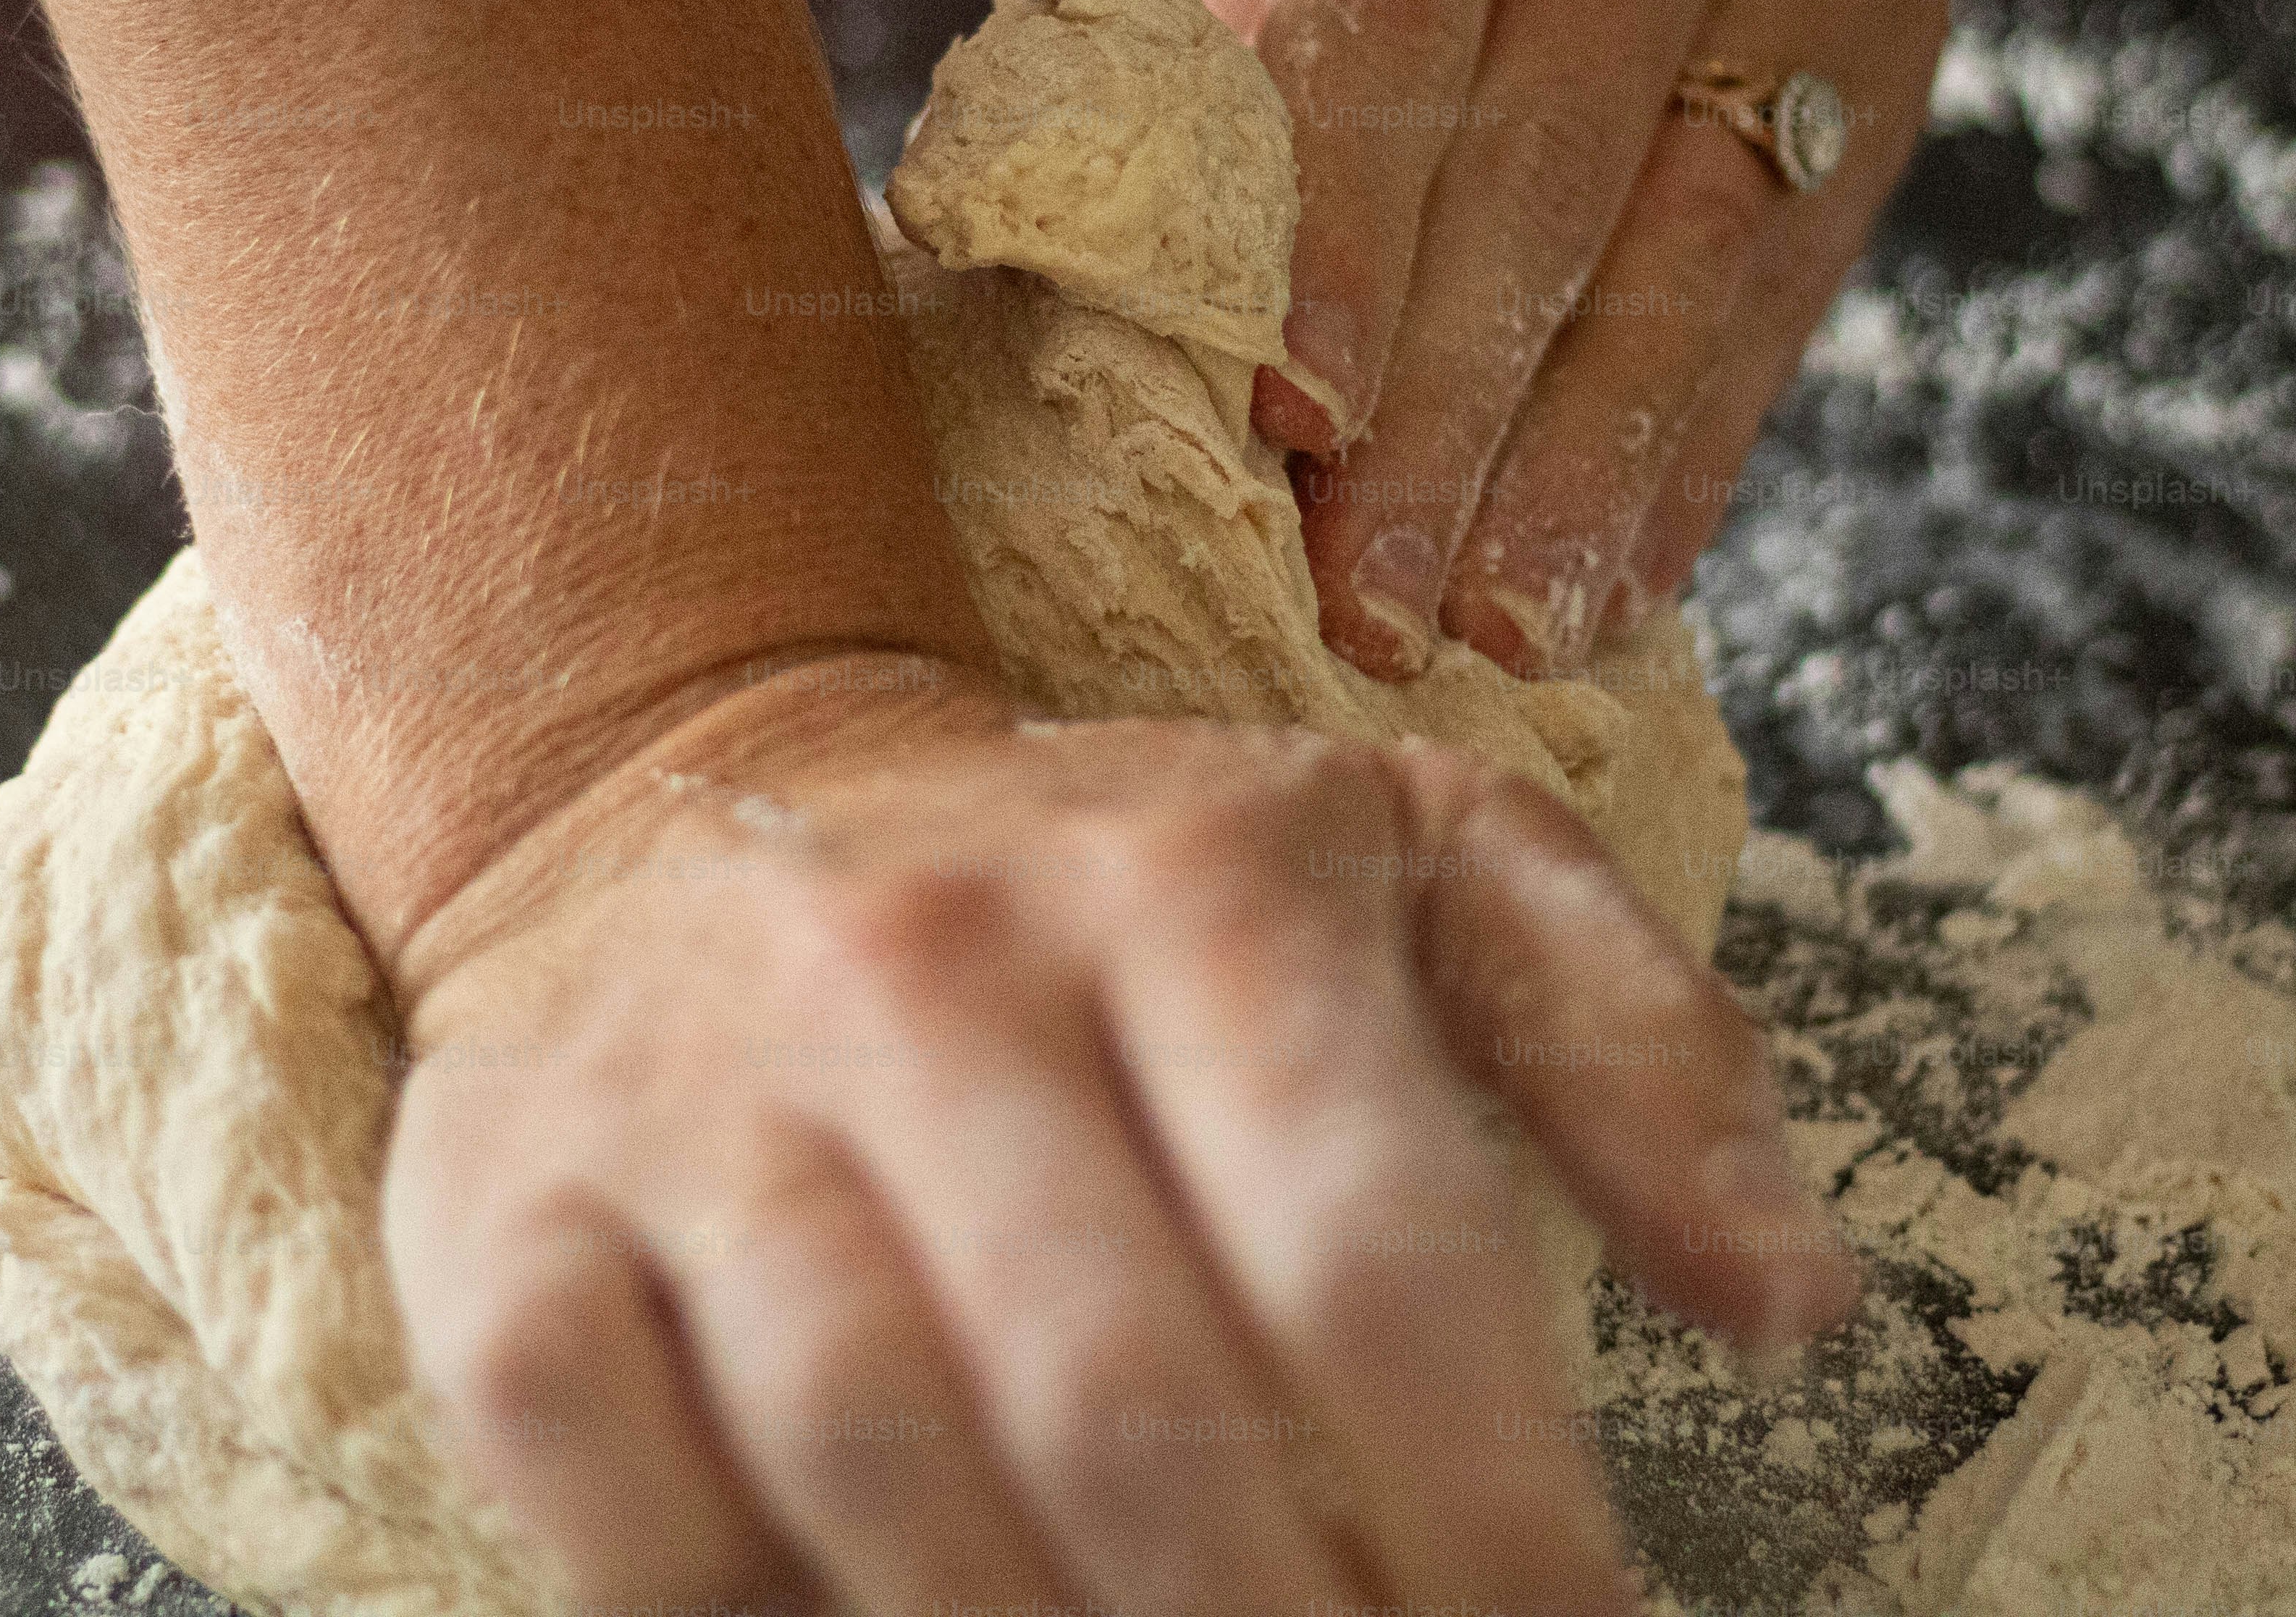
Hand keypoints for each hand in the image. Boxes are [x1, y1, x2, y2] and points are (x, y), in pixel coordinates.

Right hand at [381, 657, 1853, 1612]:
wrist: (685, 768)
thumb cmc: (1100, 874)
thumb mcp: (1404, 855)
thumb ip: (1627, 1049)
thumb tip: (1795, 1305)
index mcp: (1189, 883)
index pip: (1370, 1250)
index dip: (1493, 1527)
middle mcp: (927, 966)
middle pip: (1128, 1411)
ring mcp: (695, 1093)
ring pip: (880, 1470)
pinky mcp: (500, 1210)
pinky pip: (613, 1497)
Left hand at [1148, 0, 2004, 683]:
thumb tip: (1149, 272)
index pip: (1396, 24)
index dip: (1341, 239)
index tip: (1290, 425)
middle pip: (1546, 172)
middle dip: (1449, 418)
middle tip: (1361, 609)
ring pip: (1693, 254)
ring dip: (1589, 468)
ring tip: (1500, 634)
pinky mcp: (1892, 47)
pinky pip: (1788, 281)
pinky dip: (1701, 439)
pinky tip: (1627, 568)